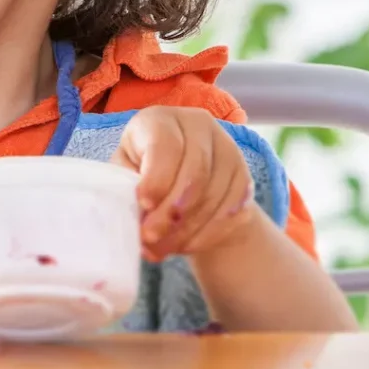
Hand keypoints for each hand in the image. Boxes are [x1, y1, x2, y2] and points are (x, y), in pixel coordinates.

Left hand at [109, 106, 258, 261]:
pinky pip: (231, 211)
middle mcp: (199, 126)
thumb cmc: (140, 169)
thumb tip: (129, 217)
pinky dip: (206, 234)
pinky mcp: (244, 176)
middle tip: (150, 238)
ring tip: (160, 249)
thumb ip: (125, 186)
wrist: (179, 176)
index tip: (143, 204)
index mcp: (162, 119)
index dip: (156, 178)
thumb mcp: (124, 169)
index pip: (165, 146)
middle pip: (194, 172)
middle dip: (170, 212)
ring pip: (214, 195)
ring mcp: (228, 150)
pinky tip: (184, 245)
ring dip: (186, 230)